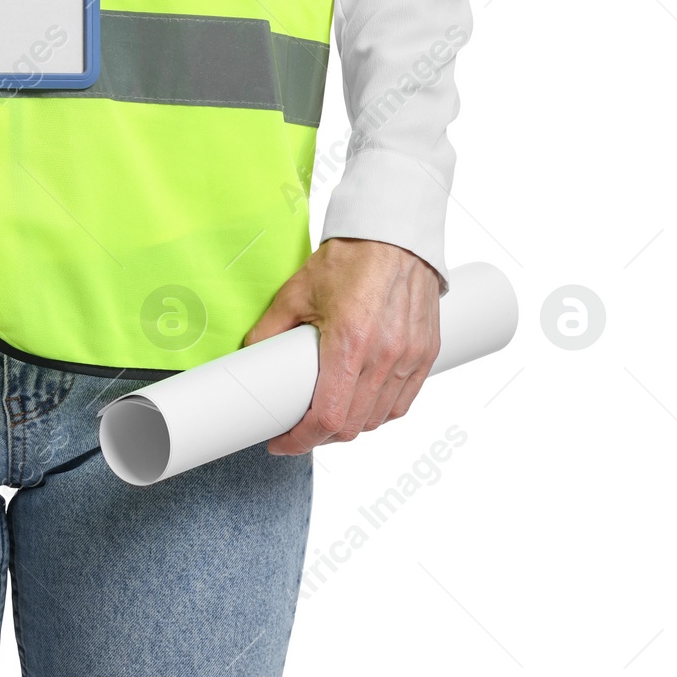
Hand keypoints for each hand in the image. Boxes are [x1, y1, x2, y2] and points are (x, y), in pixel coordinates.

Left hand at [243, 238, 440, 454]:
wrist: (395, 234)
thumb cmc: (349, 258)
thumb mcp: (296, 291)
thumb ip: (270, 328)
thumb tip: (249, 357)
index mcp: (351, 344)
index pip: (328, 417)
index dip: (301, 440)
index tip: (281, 442)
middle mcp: (386, 357)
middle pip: (353, 426)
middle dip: (320, 436)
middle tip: (297, 428)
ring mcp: (410, 357)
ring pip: (379, 419)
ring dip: (351, 426)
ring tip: (327, 416)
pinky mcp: (426, 353)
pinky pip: (403, 402)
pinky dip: (380, 412)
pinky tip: (361, 405)